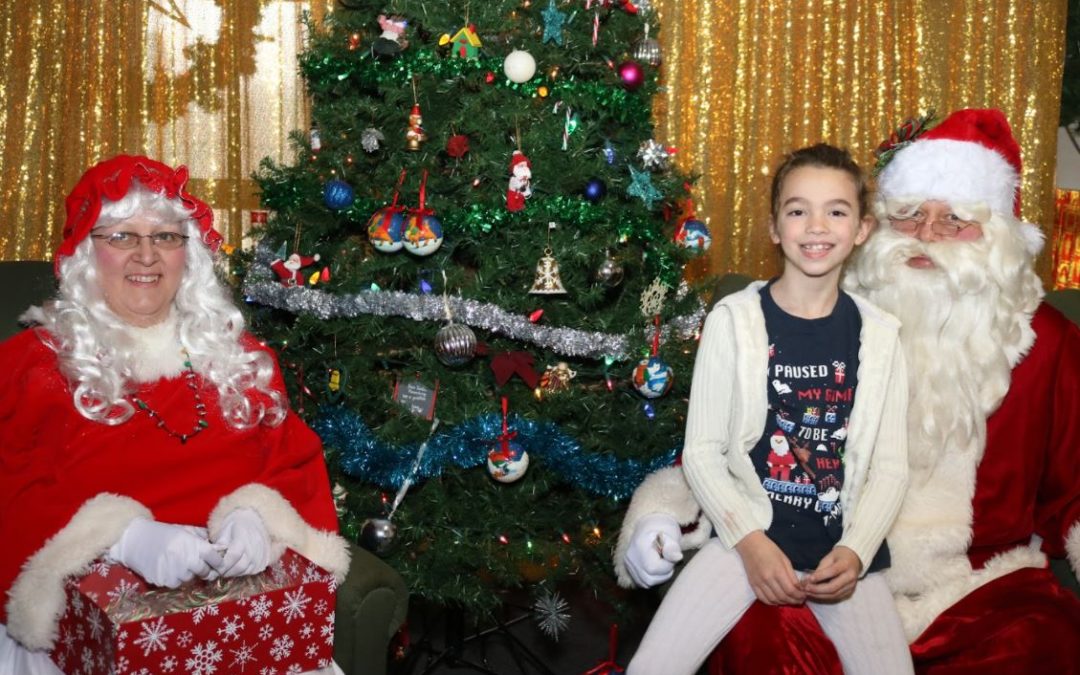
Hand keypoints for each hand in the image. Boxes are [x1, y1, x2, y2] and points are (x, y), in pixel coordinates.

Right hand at [107, 518, 223, 587]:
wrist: (135, 540)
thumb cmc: (163, 534)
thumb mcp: (185, 530)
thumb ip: (203, 538)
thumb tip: (222, 547)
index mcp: (192, 544)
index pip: (215, 558)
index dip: (219, 561)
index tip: (219, 563)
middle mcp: (184, 559)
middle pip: (205, 572)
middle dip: (205, 569)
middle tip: (199, 564)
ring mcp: (173, 572)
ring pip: (190, 579)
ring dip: (189, 574)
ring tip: (179, 563)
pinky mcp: (162, 581)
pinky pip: (176, 584)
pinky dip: (176, 579)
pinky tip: (169, 568)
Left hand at [210, 508, 271, 577]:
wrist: (253, 522)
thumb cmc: (236, 526)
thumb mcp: (225, 530)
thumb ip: (219, 543)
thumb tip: (213, 557)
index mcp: (244, 538)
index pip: (234, 556)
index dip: (223, 564)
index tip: (215, 567)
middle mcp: (255, 548)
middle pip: (239, 567)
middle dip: (226, 571)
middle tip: (218, 570)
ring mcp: (261, 555)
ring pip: (245, 571)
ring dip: (233, 573)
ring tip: (226, 568)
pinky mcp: (263, 562)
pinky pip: (251, 571)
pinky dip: (241, 572)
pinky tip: (236, 566)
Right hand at [624, 514, 683, 587]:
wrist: (650, 525)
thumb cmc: (663, 529)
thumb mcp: (670, 534)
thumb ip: (673, 547)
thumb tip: (678, 557)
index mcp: (639, 545)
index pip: (653, 568)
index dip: (667, 566)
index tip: (672, 556)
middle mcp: (630, 556)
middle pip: (649, 579)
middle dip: (664, 573)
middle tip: (668, 560)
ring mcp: (628, 564)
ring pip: (647, 583)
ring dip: (660, 577)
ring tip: (663, 563)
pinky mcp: (629, 569)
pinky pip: (643, 582)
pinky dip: (653, 577)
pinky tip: (657, 567)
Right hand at [734, 531, 804, 604]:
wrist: (750, 544)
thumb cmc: (769, 549)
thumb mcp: (784, 559)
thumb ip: (791, 575)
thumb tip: (799, 588)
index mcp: (778, 571)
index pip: (791, 590)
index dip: (799, 595)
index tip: (804, 595)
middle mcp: (768, 579)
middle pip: (783, 597)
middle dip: (794, 600)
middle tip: (799, 599)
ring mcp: (759, 582)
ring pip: (774, 600)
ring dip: (784, 602)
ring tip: (790, 600)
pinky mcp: (752, 584)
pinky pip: (763, 599)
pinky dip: (772, 602)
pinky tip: (778, 600)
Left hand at [803, 546, 860, 601]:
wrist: (853, 559)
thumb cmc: (839, 557)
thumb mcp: (829, 557)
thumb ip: (820, 568)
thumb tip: (809, 579)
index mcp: (846, 565)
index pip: (832, 572)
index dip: (819, 576)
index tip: (808, 579)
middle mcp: (850, 577)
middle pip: (833, 587)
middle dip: (817, 589)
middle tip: (805, 588)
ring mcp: (851, 586)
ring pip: (833, 595)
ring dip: (819, 595)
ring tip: (807, 592)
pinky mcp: (849, 592)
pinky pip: (835, 597)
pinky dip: (824, 597)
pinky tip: (815, 594)